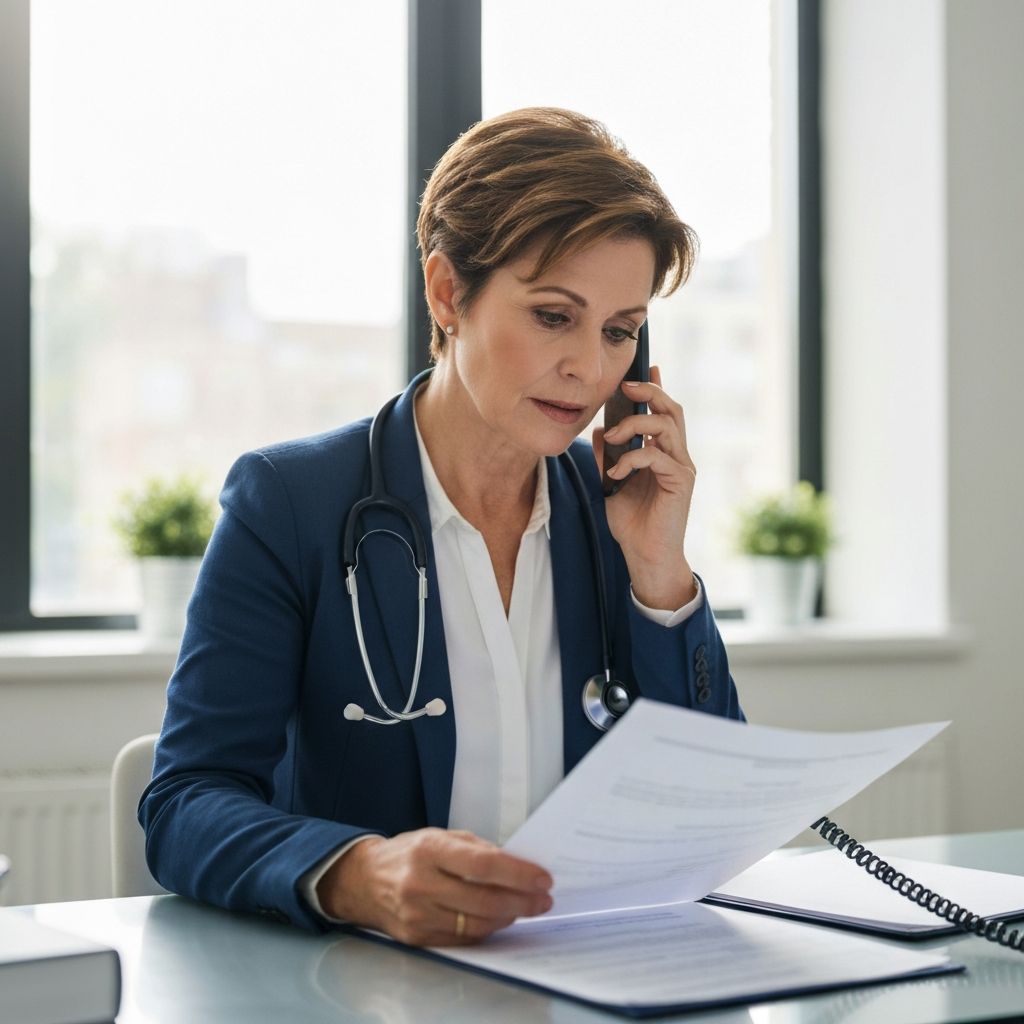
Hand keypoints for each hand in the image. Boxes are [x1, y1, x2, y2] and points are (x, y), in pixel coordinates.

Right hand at [317, 828, 552, 945]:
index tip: (542, 878)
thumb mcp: (439, 837)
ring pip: (476, 923)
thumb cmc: (408, 854)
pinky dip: (486, 929)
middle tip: (543, 900)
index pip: (483, 864)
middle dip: (521, 901)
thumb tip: (517, 865)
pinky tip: (499, 918)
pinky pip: (462, 937)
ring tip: (525, 908)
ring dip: (508, 917)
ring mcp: (417, 914)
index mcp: (429, 850)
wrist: (364, 880)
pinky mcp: (417, 938)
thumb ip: (476, 849)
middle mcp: (421, 883)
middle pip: (484, 899)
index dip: (518, 874)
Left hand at [592, 366, 696, 609]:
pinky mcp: (680, 482)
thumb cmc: (631, 523)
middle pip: (672, 409)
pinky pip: (656, 456)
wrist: (645, 557)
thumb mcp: (611, 484)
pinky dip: (631, 459)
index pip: (664, 412)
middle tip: (626, 387)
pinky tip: (615, 474)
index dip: (656, 387)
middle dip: (650, 392)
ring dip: (634, 424)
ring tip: (613, 437)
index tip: (646, 366)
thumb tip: (600, 429)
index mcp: (663, 453)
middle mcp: (677, 456)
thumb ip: (608, 457)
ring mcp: (681, 468)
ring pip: (666, 426)